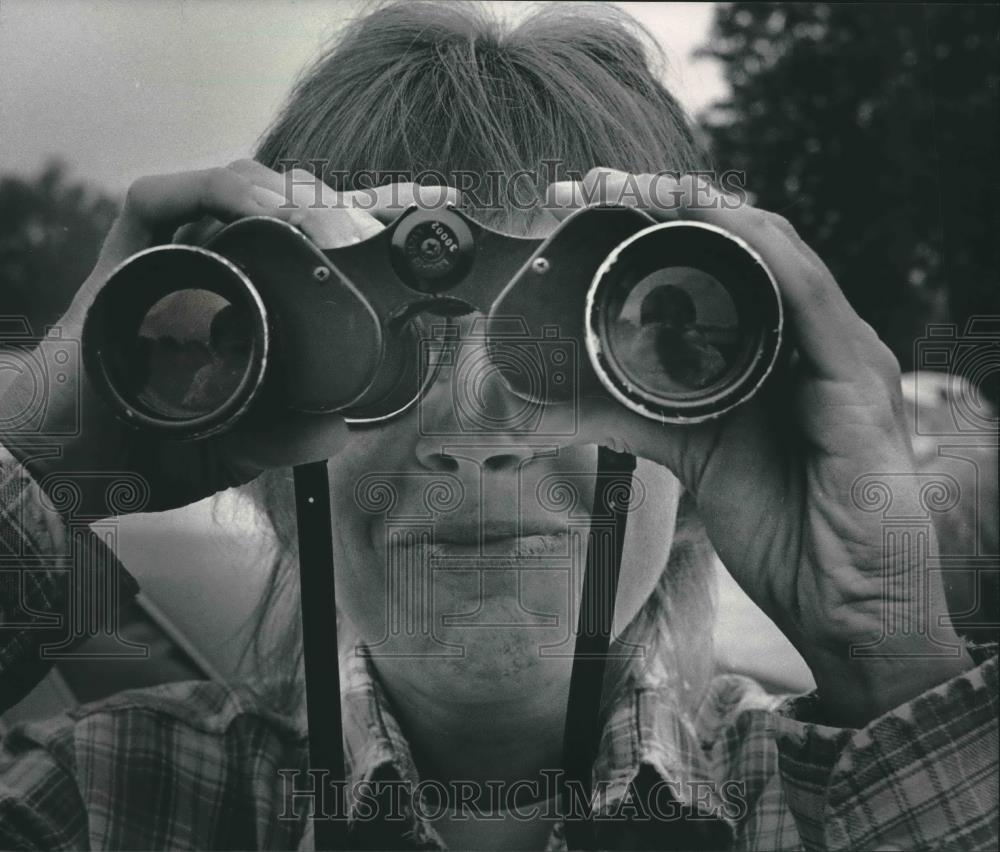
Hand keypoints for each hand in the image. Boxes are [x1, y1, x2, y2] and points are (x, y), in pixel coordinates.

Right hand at [0, 162, 452, 517]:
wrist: (59, 461)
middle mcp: (212, 272)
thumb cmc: (139, 449)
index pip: (313, 252)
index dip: (367, 225)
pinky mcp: (124, 254)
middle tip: (387, 217)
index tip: (428, 210)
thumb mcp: (232, 448)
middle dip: (339, 203)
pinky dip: (213, 194)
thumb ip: (279, 436)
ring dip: (285, 194)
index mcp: (246, 308)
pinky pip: (161, 198)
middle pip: (282, 208)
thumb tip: (336, 429)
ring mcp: (168, 257)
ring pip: (233, 189)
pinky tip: (260, 211)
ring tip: (324, 222)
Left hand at [548, 169, 972, 724]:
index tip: (586, 204)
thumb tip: (550, 408)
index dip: (656, 223)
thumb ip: (630, 417)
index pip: (719, 261)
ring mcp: (838, 355)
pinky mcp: (854, 384)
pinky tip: (717, 219)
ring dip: (708, 210)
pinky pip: (810, 300)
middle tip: (595, 184)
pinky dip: (762, 251)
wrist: (846, 604)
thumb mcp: (690, 454)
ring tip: (643, 189)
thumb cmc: (788, 529)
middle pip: (742, 242)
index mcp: (776, 351)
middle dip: (667, 203)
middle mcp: (810, 339)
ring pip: (777, 252)